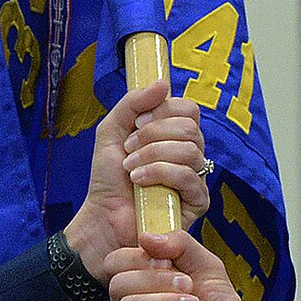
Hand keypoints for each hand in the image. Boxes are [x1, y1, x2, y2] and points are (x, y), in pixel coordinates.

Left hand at [62, 80, 208, 281]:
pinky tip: (139, 182)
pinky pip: (189, 177)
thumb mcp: (112, 131)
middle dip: (153, 134)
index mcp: (175, 136)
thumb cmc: (108, 180)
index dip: (163, 111)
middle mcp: (190, 155)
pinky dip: (159, 173)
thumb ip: (132, 103)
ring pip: (190, 150)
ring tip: (130, 169)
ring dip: (152, 155)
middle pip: (190, 127)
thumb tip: (164, 82)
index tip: (137, 124)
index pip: (189, 110)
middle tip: (129, 148)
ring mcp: (196, 179)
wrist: (102, 218)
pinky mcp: (197, 203)